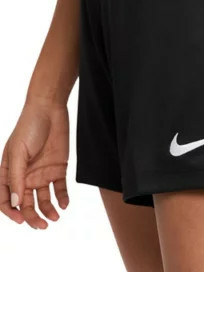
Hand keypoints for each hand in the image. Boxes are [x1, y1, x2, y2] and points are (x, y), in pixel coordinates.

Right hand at [0, 100, 68, 228]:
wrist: (50, 110)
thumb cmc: (28, 127)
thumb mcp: (19, 152)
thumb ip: (17, 178)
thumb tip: (16, 203)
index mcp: (9, 173)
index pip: (6, 200)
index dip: (11, 212)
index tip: (21, 220)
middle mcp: (25, 176)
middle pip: (26, 203)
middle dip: (32, 217)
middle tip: (42, 226)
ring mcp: (41, 173)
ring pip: (43, 200)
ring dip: (48, 210)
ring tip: (55, 218)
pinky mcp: (58, 169)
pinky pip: (59, 189)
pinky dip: (62, 198)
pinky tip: (64, 204)